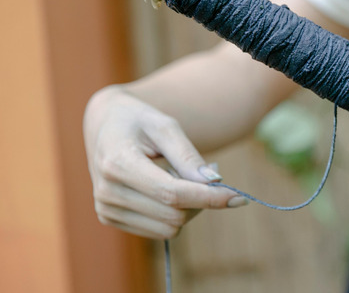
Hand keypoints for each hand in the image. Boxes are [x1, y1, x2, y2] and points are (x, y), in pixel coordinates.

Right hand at [84, 85, 246, 238]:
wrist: (104, 124)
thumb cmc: (139, 120)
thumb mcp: (166, 126)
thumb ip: (189, 156)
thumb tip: (214, 183)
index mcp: (118, 164)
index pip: (173, 194)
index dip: (209, 198)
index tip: (239, 197)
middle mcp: (107, 192)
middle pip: (174, 215)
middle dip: (201, 200)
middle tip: (208, 174)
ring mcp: (106, 209)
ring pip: (168, 229)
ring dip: (188, 208)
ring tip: (181, 177)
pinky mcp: (110, 218)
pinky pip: (158, 231)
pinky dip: (173, 213)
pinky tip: (166, 189)